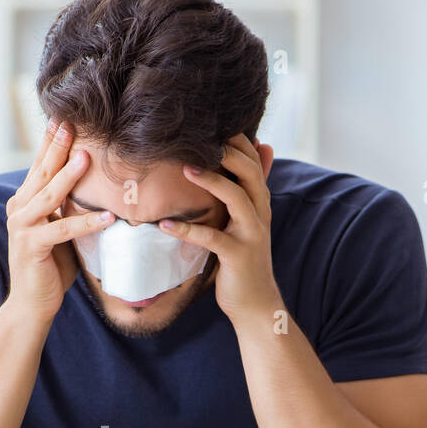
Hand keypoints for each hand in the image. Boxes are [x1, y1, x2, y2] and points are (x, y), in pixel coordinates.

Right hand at [5, 119, 114, 324]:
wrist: (32, 302)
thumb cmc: (50, 266)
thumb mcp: (61, 229)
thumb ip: (69, 208)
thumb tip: (98, 188)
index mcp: (25, 201)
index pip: (40, 165)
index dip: (52, 142)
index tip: (65, 117)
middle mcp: (19, 209)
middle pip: (42, 172)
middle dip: (57, 146)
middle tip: (71, 122)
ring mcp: (22, 227)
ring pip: (49, 195)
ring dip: (68, 176)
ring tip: (87, 158)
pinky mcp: (32, 246)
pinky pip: (62, 230)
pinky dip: (85, 223)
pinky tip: (107, 218)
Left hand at [157, 134, 278, 329]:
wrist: (256, 303)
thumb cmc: (243, 260)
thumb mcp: (246, 224)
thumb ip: (245, 193)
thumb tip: (253, 155)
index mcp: (260, 204)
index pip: (254, 162)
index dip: (238, 141)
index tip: (213, 123)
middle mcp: (260, 215)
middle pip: (250, 173)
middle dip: (228, 153)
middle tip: (201, 138)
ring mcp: (251, 235)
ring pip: (236, 198)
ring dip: (211, 181)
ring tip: (185, 168)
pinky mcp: (237, 256)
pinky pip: (212, 239)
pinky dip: (188, 231)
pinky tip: (167, 225)